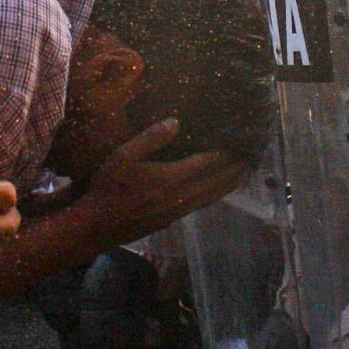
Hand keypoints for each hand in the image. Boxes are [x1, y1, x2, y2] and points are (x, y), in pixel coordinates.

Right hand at [77, 119, 248, 246]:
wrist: (97, 226)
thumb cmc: (107, 188)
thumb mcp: (123, 155)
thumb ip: (151, 138)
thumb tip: (176, 122)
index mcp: (171, 178)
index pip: (208, 163)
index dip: (227, 154)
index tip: (242, 143)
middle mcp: (180, 196)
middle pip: (216, 182)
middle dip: (235, 169)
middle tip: (251, 156)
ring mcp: (177, 211)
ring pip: (211, 196)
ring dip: (228, 184)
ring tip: (241, 172)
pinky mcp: (171, 220)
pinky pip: (201, 204)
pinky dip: (214, 195)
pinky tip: (214, 190)